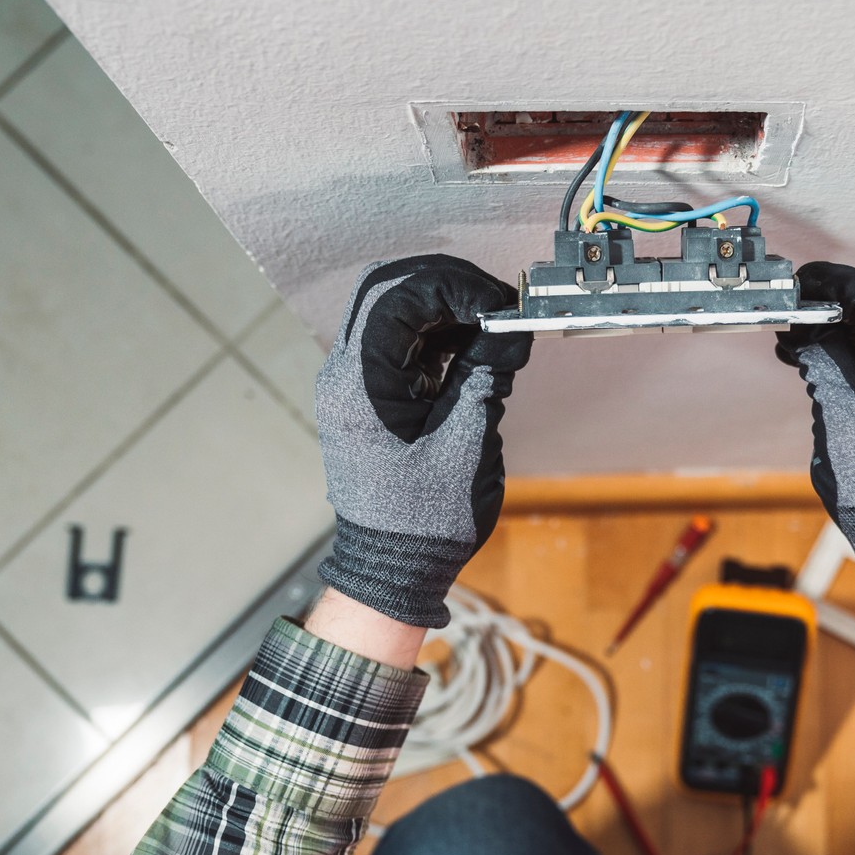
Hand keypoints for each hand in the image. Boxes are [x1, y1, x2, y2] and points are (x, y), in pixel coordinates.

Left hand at [315, 256, 530, 627]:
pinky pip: (398, 345)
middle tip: (498, 307)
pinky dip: (437, 337)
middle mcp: (345, 374)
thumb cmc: (425, 521)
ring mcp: (352, 384)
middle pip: (388, 289)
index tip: (500, 305)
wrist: (391, 569)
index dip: (455, 285)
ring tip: (493, 333)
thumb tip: (509, 327)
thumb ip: (486, 374)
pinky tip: (474, 353)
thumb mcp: (467, 442)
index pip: (398, 293)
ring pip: (392, 312)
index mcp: (360, 382)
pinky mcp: (368, 397)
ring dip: (445, 311)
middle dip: (447, 287)